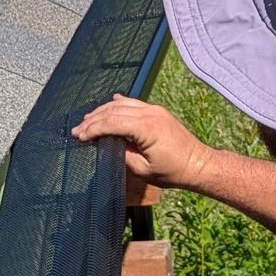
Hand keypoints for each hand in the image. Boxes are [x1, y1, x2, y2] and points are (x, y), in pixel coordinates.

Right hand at [71, 96, 212, 191]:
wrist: (197, 164)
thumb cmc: (173, 172)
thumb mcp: (143, 170)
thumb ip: (122, 155)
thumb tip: (106, 146)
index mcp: (146, 128)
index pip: (111, 123)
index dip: (93, 129)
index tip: (80, 137)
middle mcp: (150, 114)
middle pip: (113, 111)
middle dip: (93, 120)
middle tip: (77, 130)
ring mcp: (155, 110)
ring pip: (122, 104)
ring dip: (103, 111)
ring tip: (87, 120)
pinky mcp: (157, 112)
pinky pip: (134, 103)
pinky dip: (119, 104)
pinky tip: (110, 102)